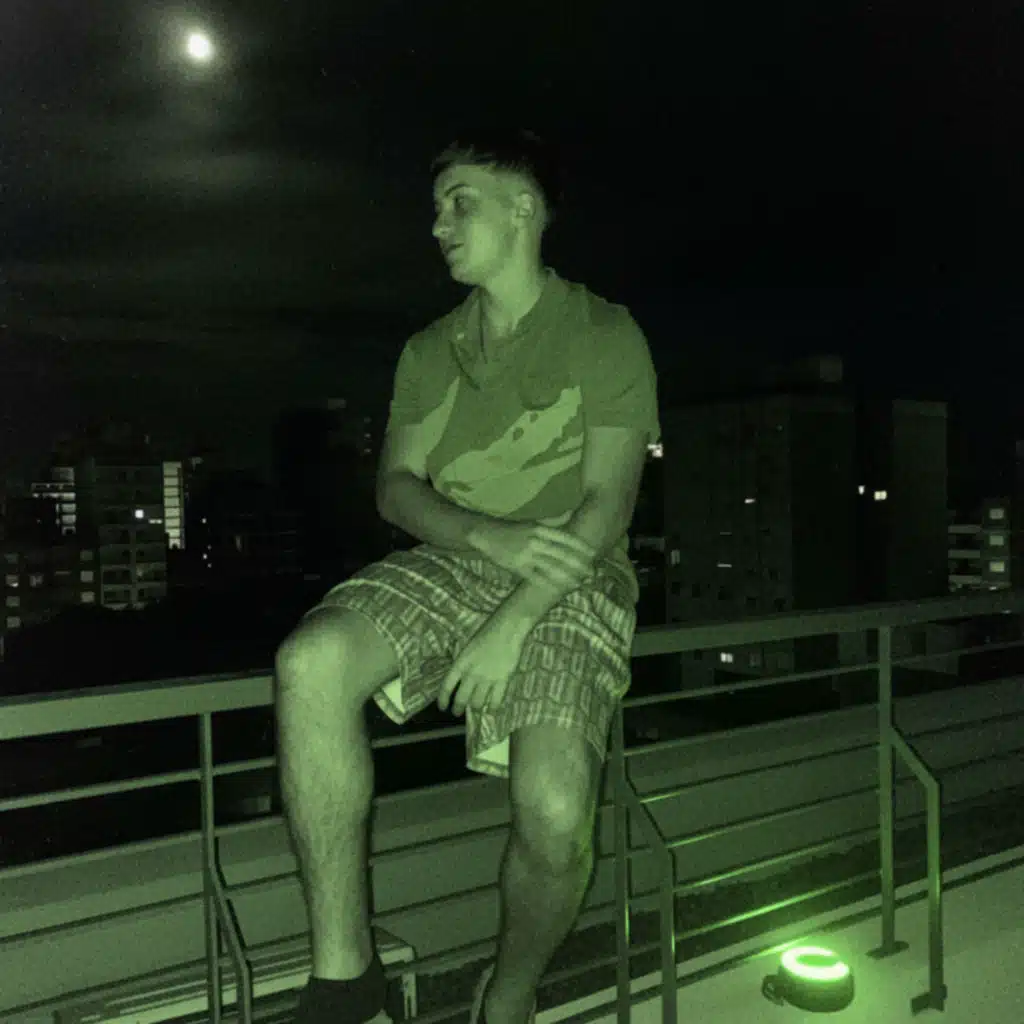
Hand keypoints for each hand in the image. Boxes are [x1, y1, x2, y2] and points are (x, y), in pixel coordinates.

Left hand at [437, 613, 529, 717]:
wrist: (507, 628)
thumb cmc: (487, 633)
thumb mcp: (467, 648)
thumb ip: (463, 665)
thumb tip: (460, 681)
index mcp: (460, 663)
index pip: (446, 686)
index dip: (443, 699)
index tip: (442, 707)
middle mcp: (471, 674)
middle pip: (461, 699)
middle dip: (458, 708)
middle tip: (458, 712)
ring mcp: (487, 679)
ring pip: (478, 703)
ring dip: (475, 709)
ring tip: (476, 710)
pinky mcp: (503, 681)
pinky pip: (496, 701)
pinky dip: (492, 709)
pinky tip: (491, 711)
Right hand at [474, 521, 598, 589]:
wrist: (486, 535)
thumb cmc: (513, 529)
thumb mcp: (533, 522)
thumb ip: (553, 520)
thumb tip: (571, 513)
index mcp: (540, 529)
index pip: (565, 538)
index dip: (581, 546)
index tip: (594, 554)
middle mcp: (535, 540)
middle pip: (561, 554)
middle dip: (578, 564)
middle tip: (592, 572)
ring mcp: (526, 554)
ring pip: (551, 566)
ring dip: (567, 576)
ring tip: (579, 582)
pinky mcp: (517, 566)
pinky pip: (535, 577)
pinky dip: (548, 584)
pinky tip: (558, 589)